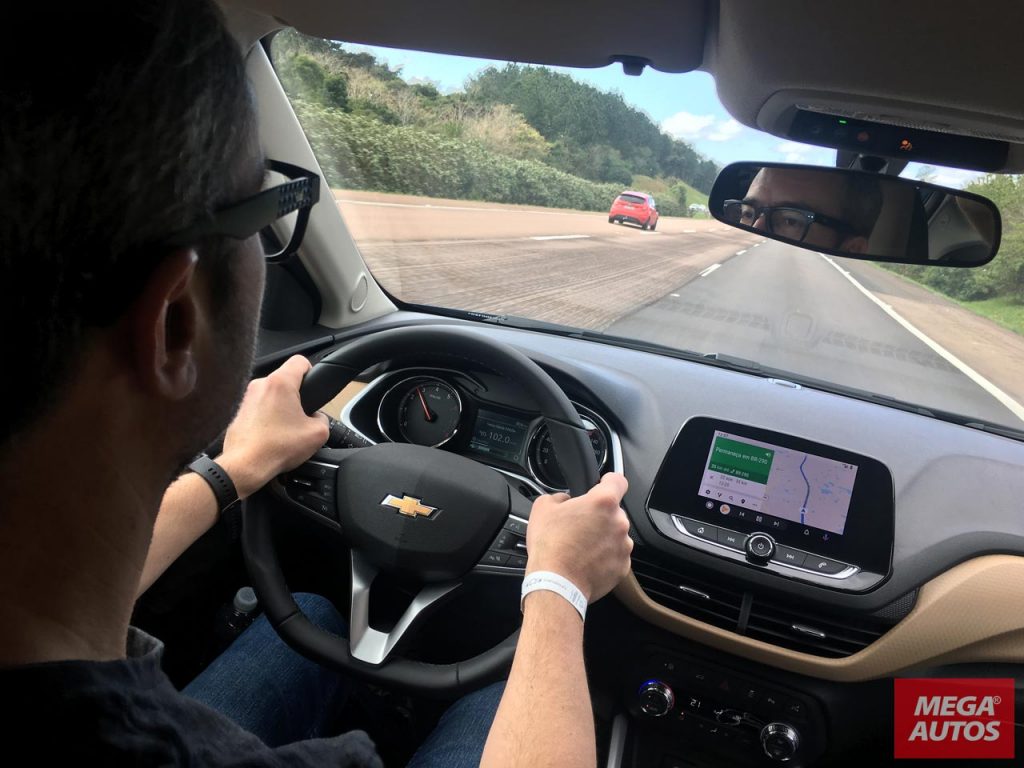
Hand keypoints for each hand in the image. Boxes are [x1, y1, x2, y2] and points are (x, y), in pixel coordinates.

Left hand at [216, 356, 328, 498]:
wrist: (245, 465)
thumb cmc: (276, 448)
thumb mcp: (318, 434)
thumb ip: (323, 419)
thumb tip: (316, 417)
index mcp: (280, 383)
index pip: (300, 360)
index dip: (312, 371)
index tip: (313, 386)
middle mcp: (260, 384)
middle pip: (285, 379)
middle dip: (296, 395)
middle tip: (302, 416)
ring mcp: (247, 397)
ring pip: (272, 394)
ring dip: (281, 407)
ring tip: (286, 429)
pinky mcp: (239, 411)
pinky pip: (260, 407)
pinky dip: (268, 417)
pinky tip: (272, 435)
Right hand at [524, 472, 632, 602]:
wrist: (556, 583)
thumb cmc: (551, 546)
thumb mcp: (543, 508)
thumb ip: (559, 497)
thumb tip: (565, 501)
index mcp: (603, 502)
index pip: (617, 480)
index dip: (608, 481)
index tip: (603, 485)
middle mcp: (619, 522)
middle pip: (614, 511)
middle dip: (599, 516)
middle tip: (579, 526)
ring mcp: (623, 545)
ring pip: (616, 534)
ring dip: (603, 537)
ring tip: (581, 547)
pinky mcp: (623, 566)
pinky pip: (616, 555)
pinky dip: (605, 557)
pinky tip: (587, 560)